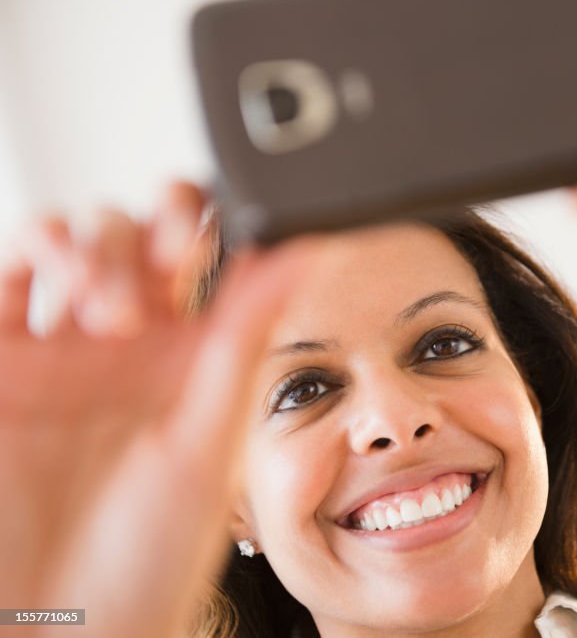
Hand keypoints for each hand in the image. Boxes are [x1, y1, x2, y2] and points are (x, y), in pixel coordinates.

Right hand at [0, 184, 309, 637]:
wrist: (61, 629)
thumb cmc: (147, 561)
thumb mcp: (207, 444)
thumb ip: (242, 342)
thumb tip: (302, 255)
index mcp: (198, 359)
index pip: (213, 258)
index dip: (217, 224)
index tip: (225, 231)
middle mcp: (135, 346)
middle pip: (145, 234)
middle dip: (156, 228)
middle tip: (169, 263)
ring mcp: (66, 350)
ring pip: (79, 241)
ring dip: (95, 247)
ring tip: (107, 312)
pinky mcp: (4, 361)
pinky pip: (8, 277)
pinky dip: (31, 252)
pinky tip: (49, 276)